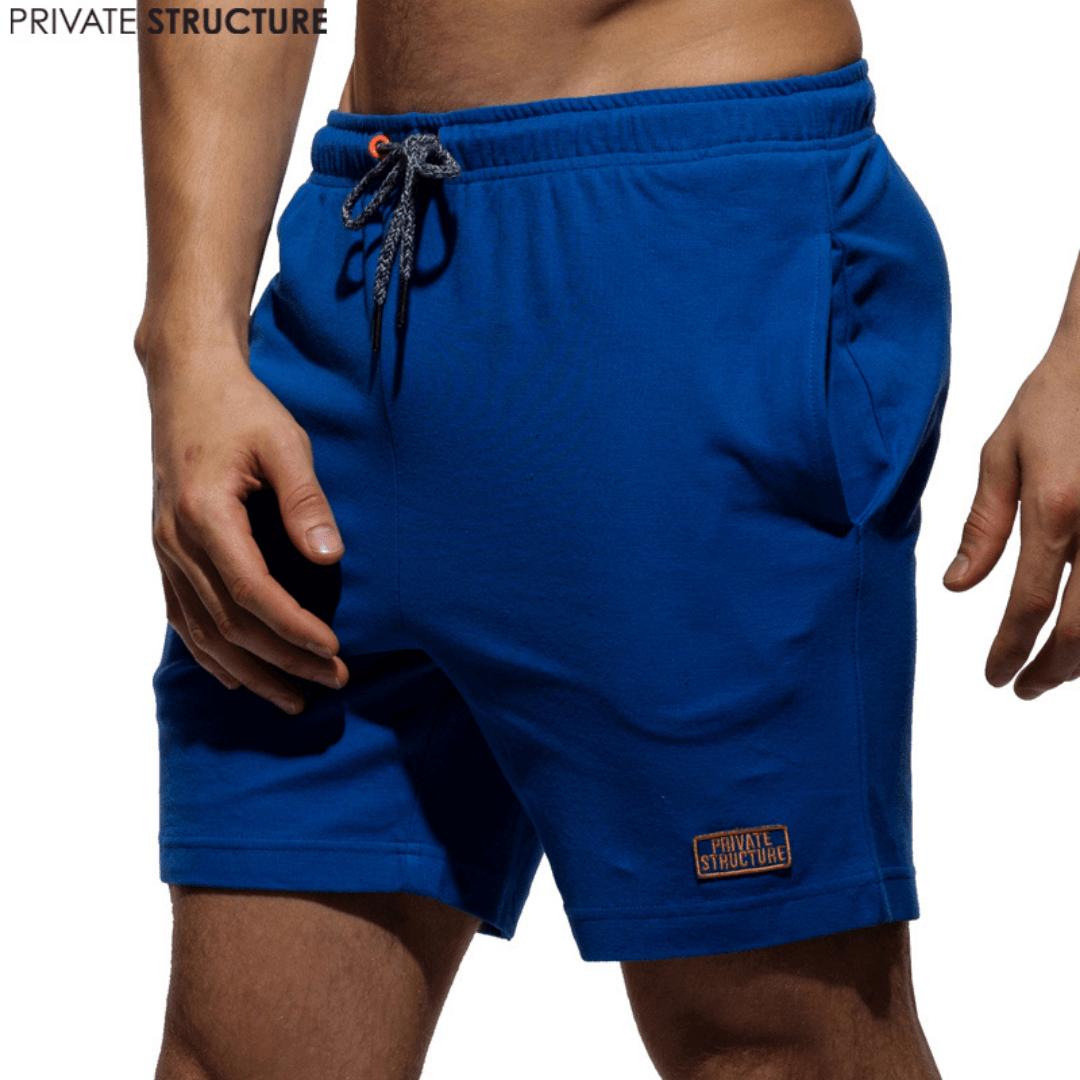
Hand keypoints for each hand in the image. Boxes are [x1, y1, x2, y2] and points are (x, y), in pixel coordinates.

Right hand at [147, 347, 347, 712]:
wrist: (187, 385)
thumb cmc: (241, 409)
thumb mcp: (284, 443)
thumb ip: (305, 500)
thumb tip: (329, 558)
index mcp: (205, 515)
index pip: (252, 592)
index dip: (293, 629)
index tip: (334, 650)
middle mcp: (177, 542)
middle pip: (229, 624)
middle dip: (284, 660)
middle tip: (333, 680)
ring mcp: (166, 551)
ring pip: (202, 632)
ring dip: (250, 671)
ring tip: (294, 698)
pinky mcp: (166, 552)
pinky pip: (182, 617)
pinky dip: (211, 654)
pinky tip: (238, 675)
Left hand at [944, 336, 1079, 698]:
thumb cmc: (1056, 398)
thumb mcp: (1004, 454)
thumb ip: (983, 525)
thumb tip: (958, 586)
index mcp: (1056, 512)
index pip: (1028, 605)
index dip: (1010, 651)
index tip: (995, 677)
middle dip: (1051, 671)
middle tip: (1024, 690)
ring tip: (1056, 673)